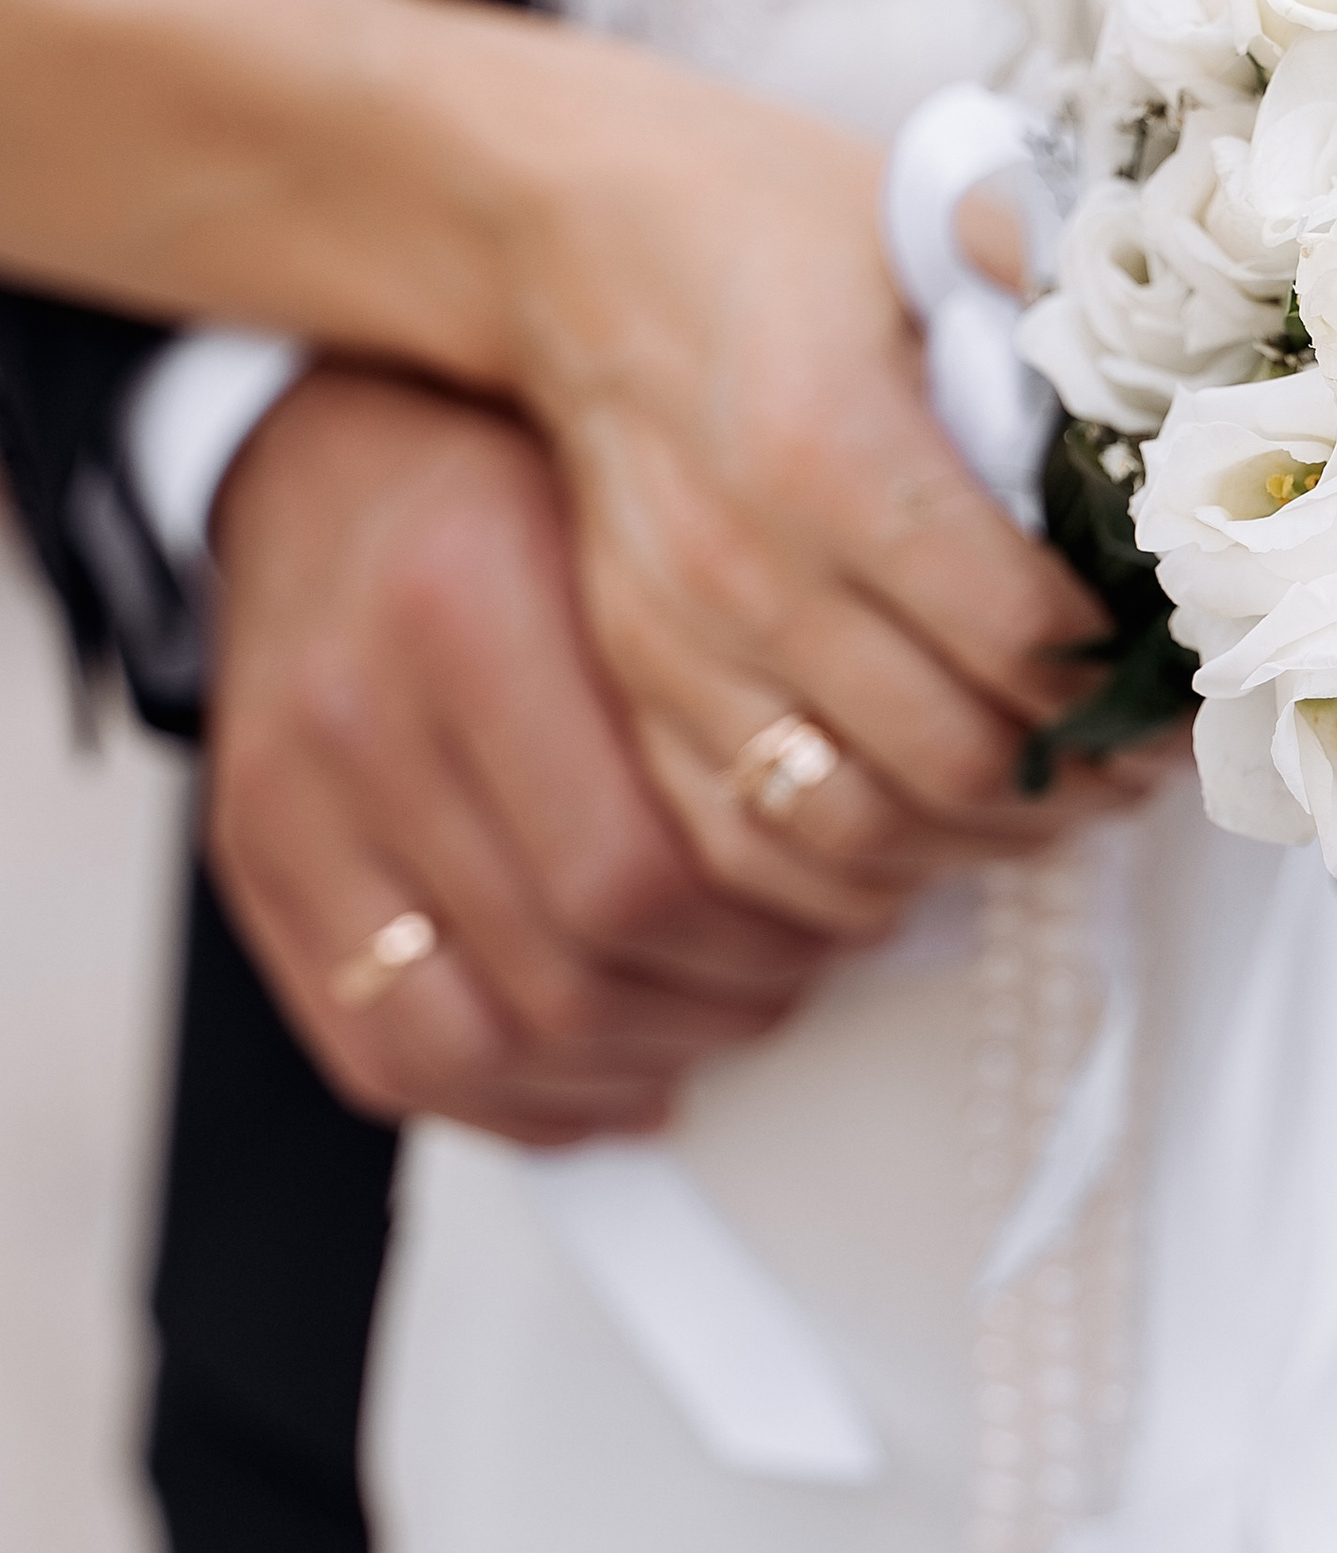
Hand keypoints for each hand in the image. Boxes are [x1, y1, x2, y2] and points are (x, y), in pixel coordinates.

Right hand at [205, 365, 842, 1146]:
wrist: (315, 452)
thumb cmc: (498, 481)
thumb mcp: (625, 512)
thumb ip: (722, 661)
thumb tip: (867, 824)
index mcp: (465, 601)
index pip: (639, 867)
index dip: (764, 933)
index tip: (841, 916)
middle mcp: (358, 712)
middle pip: (570, 965)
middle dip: (719, 1000)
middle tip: (798, 971)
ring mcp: (287, 804)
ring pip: (480, 1039)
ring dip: (627, 1061)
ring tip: (714, 1020)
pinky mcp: (253, 867)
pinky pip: (384, 1055)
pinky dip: (511, 1100)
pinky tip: (603, 1075)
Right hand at [500, 71, 1161, 940]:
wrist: (577, 237)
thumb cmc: (780, 226)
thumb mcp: (927, 216)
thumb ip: (1054, 289)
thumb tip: (1196, 356)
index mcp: (835, 449)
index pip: (1020, 635)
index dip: (1124, 687)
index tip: (1184, 683)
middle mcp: (749, 566)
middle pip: (948, 756)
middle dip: (1073, 783)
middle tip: (1139, 765)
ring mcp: (679, 639)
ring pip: (851, 825)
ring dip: (977, 842)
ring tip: (1052, 804)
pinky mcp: (637, 680)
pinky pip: (741, 843)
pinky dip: (851, 876)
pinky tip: (930, 838)